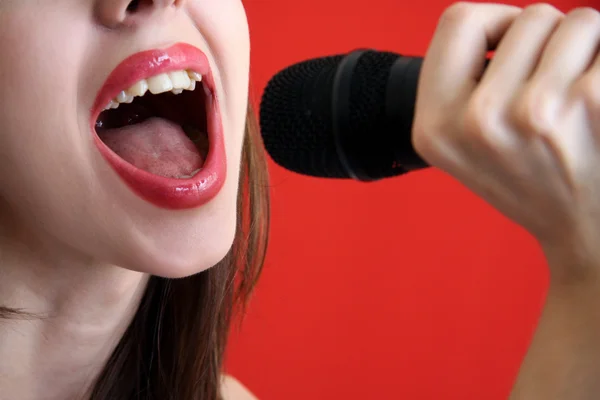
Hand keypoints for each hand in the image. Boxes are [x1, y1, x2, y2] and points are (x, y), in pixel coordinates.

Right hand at [412, 2, 599, 283]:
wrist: (588, 233)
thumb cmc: (532, 182)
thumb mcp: (462, 146)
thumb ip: (461, 83)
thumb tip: (503, 24)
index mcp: (436, 126)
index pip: (457, 20)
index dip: (494, 25)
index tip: (514, 51)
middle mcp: (477, 119)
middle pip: (527, 17)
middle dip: (550, 43)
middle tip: (554, 93)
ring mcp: (535, 111)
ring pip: (578, 22)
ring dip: (588, 50)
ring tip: (581, 101)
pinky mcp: (591, 103)